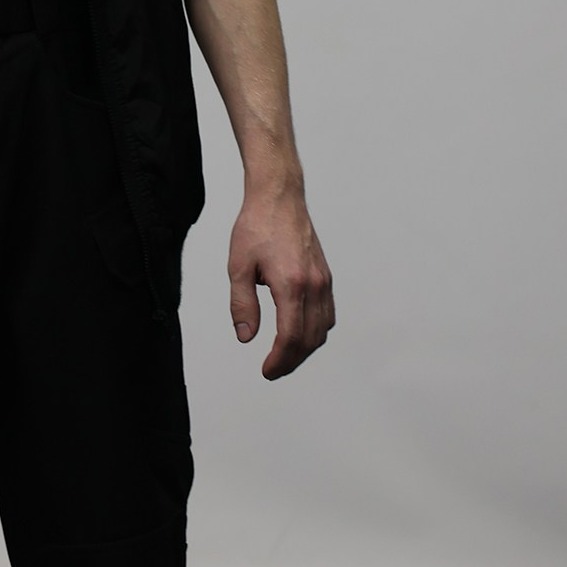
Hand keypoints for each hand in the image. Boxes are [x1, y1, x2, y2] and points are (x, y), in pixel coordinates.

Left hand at [228, 186, 333, 379]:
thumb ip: (242, 304)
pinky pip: (328, 313)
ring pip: (323, 329)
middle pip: (310, 339)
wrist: (278, 196)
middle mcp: (313, 284)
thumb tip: (246, 336)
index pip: (291, 337)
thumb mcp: (238, 265)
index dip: (280, 360)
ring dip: (306, 348)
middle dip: (292, 360)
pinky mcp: (325, 275)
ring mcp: (323, 280)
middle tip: (273, 369)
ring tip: (284, 354)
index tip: (267, 371)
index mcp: (291, 283)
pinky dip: (316, 330)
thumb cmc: (257, 225)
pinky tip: (300, 331)